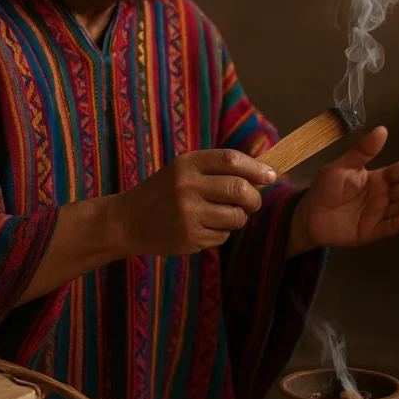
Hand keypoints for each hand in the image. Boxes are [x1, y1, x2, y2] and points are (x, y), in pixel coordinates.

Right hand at [111, 149, 276, 256]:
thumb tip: (264, 173)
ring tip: (226, 215)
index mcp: (187, 164)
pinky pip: (222, 236)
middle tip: (253, 202)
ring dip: (239, 217)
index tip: (271, 175)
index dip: (257, 168)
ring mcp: (187, 214)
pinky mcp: (188, 238)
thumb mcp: (184, 170)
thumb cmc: (164, 191)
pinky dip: (222, 232)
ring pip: (236, 217)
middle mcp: (187, 187)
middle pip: (240, 190)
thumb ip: (218, 169)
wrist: (127, 221)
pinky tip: (204, 227)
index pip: (231, 160)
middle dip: (254, 198)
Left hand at [288, 126, 398, 256]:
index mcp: (377, 180)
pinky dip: (397, 224)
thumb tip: (383, 129)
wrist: (309, 215)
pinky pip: (386, 228)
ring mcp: (378, 215)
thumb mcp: (343, 166)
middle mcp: (382, 197)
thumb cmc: (327, 188)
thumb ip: (363, 151)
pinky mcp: (370, 232)